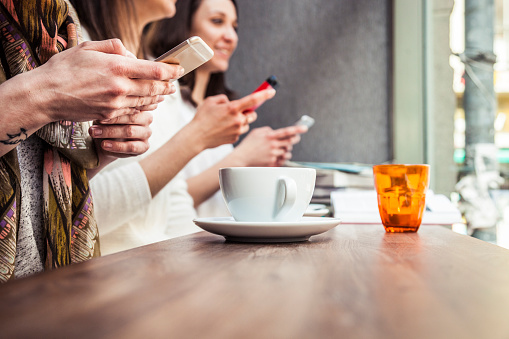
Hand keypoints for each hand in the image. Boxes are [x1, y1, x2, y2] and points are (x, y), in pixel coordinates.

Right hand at [27, 39, 183, 122]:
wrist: (45, 95)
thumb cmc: (64, 68)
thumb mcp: (88, 47)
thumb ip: (114, 47)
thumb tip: (131, 55)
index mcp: (117, 66)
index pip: (154, 70)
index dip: (170, 71)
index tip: (178, 69)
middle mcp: (120, 87)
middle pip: (153, 88)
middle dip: (167, 86)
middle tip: (174, 84)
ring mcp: (115, 104)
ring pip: (144, 102)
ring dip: (157, 98)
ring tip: (164, 93)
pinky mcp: (109, 115)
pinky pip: (132, 111)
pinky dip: (142, 107)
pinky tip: (146, 104)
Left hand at [90, 111, 152, 162]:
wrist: (106, 142)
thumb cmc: (107, 123)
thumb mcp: (107, 115)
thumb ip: (109, 111)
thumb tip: (103, 108)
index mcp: (140, 106)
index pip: (129, 107)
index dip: (114, 111)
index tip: (98, 114)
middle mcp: (147, 119)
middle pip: (131, 119)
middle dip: (111, 121)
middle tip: (93, 126)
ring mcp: (147, 133)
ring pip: (130, 132)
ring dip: (110, 133)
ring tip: (95, 134)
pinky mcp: (144, 147)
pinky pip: (132, 147)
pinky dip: (117, 147)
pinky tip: (105, 145)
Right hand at [188, 88, 275, 149]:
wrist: (197, 137)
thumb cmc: (202, 117)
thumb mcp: (210, 101)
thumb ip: (223, 99)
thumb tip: (230, 102)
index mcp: (232, 108)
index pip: (253, 99)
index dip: (264, 94)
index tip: (272, 91)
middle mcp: (237, 119)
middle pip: (253, 115)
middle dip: (249, 112)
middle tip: (240, 112)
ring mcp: (237, 131)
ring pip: (246, 124)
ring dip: (241, 122)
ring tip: (226, 123)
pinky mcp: (235, 139)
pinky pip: (239, 132)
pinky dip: (234, 130)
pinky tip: (223, 130)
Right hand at [230, 124, 305, 166]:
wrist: (241, 158)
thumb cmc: (248, 145)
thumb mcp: (256, 132)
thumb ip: (267, 130)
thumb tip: (275, 131)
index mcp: (269, 136)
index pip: (286, 132)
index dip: (297, 130)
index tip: (304, 128)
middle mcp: (273, 145)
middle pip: (290, 142)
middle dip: (295, 139)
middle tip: (295, 138)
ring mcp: (273, 155)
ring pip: (287, 152)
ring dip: (286, 150)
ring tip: (280, 149)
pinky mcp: (272, 163)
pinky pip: (282, 160)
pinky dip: (281, 157)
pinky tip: (276, 155)